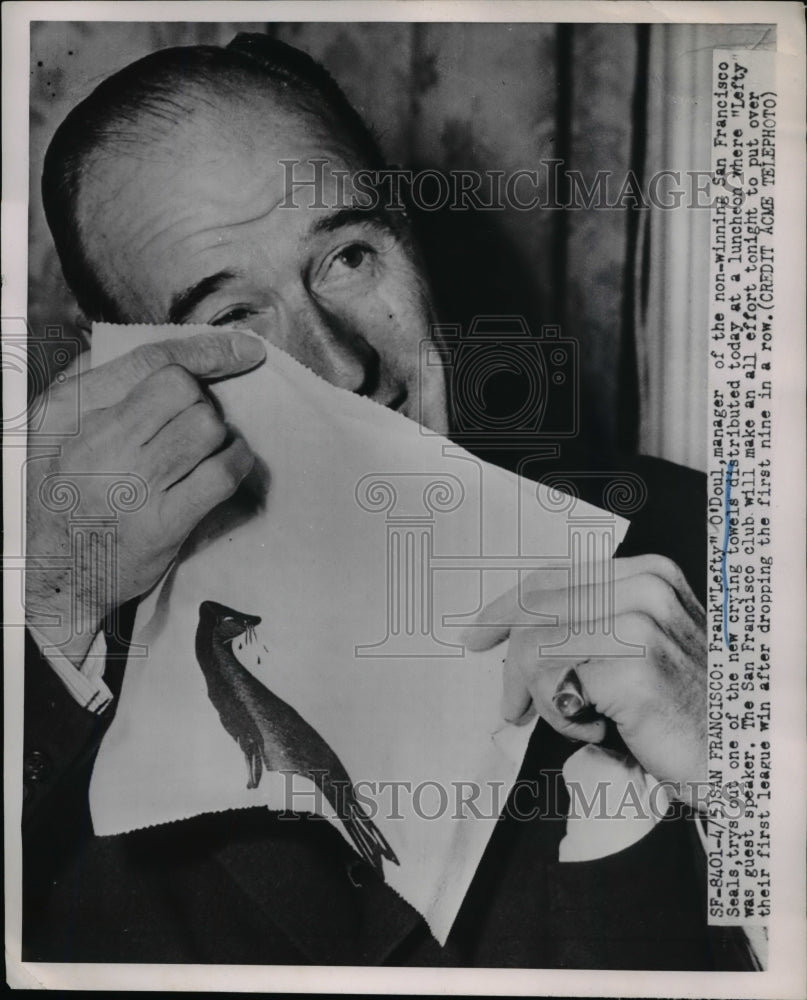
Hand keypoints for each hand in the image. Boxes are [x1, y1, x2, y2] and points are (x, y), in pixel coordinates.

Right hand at [25, 330, 265, 665]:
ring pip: (206, 427)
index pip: (148, 361)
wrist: (49, 575)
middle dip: (201, 402)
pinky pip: (221, 474)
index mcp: (68, 411)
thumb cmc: (55, 495)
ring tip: (205, 450)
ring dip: (219, 435)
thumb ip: (88, 385)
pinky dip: (237, 463)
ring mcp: (132, 485)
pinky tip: (230, 466)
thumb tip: (135, 349)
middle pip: (185, 390)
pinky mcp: (162, 524)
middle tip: (194, 426)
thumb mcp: (48, 432)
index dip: (206, 350)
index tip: (243, 350)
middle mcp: (98, 443)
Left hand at [462, 554, 706, 803]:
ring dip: (546, 699)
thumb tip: (518, 637)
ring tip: (580, 720)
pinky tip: (600, 728)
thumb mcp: (638, 650)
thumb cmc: (685, 708)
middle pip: (535, 611)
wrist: (736, 752)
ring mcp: (640, 624)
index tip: (479, 633)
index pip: (552, 579)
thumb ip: (590, 628)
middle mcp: (645, 589)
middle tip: (511, 704)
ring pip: (537, 649)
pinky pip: (556, 687)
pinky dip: (565, 719)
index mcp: (647, 575)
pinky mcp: (633, 666)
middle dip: (512, 665)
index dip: (506, 608)